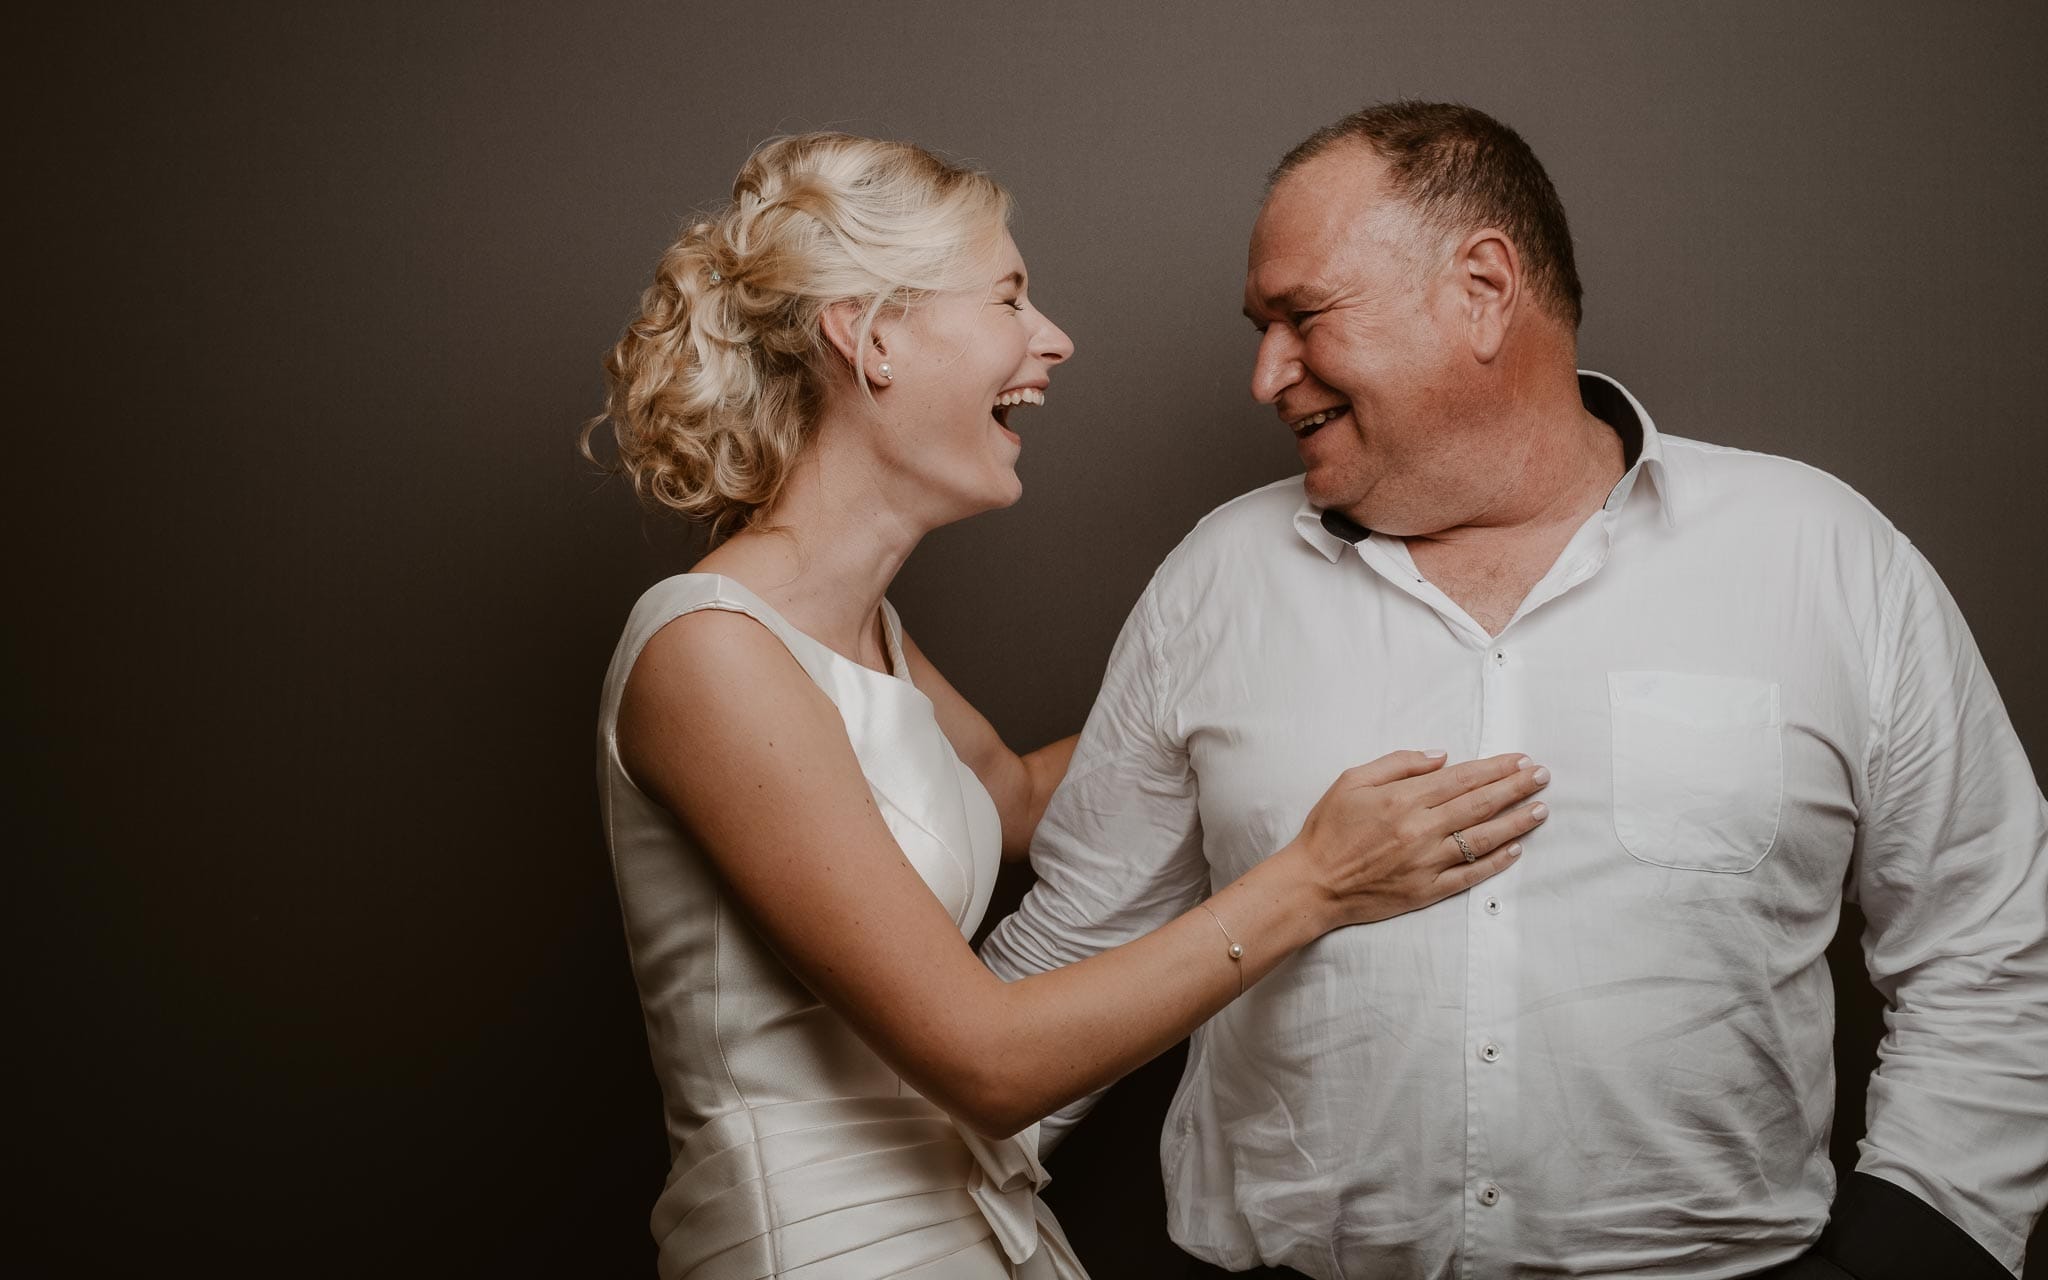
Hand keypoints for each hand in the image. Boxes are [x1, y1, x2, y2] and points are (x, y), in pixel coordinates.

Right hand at [1287, 750, 1548, 928]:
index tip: (1521, 760)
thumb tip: (1441, 756)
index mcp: (1403, 800)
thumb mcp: (1352, 780)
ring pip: (1482, 838)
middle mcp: (1421, 829)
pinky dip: (1496, 862)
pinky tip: (1516, 849)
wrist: (1313, 883)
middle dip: (1515, 788)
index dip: (1495, 768)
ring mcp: (1427, 862)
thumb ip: (1398, 763)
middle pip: (1480, 804)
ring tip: (1541, 809)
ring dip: (1516, 823)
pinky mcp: (1427, 890)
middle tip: (1543, 776)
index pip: (1462, 779)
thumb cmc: (1328, 828)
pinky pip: (1470, 875)